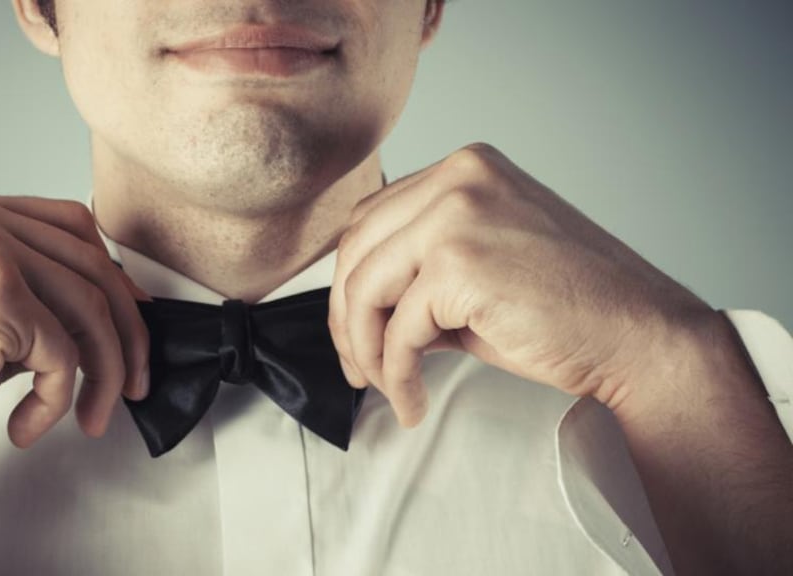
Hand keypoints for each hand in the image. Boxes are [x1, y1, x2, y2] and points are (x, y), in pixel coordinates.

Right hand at [0, 191, 148, 513]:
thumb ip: (35, 291)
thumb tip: (115, 309)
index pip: (72, 226)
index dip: (113, 278)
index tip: (133, 320)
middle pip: (92, 265)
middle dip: (126, 333)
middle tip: (133, 381)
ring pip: (89, 309)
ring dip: (103, 373)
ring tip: (92, 415)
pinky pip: (63, 353)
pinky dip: (58, 400)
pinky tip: (27, 425)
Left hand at [328, 143, 715, 426]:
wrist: (640, 335)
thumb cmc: (570, 310)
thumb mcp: (483, 269)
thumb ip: (422, 271)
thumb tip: (361, 309)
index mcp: (466, 169)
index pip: (373, 219)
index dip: (351, 280)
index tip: (355, 329)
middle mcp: (459, 178)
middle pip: (357, 248)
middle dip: (346, 317)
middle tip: (358, 369)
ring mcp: (458, 214)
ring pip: (365, 287)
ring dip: (364, 349)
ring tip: (384, 388)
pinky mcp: (460, 264)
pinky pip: (398, 330)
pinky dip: (395, 374)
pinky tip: (412, 400)